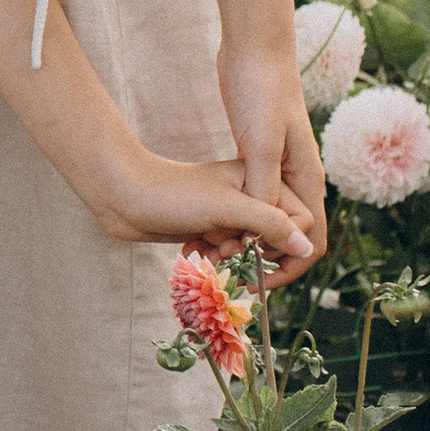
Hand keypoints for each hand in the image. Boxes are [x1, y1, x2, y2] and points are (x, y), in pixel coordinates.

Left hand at [89, 147, 316, 280]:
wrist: (122, 194)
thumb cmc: (174, 194)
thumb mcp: (228, 208)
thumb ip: (270, 224)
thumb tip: (307, 247)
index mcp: (263, 176)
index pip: (300, 220)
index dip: (285, 242)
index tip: (259, 252)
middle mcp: (251, 191)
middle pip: (276, 236)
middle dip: (254, 250)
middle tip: (226, 246)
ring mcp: (231, 207)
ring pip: (251, 246)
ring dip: (231, 255)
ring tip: (207, 247)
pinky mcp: (212, 221)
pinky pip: (228, 248)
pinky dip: (215, 254)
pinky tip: (194, 249)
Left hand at [220, 39, 328, 265]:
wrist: (252, 51)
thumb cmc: (262, 93)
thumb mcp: (262, 147)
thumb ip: (269, 193)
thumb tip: (280, 240)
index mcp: (307, 180)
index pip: (312, 242)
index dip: (289, 267)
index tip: (256, 277)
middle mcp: (296, 180)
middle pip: (288, 238)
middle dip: (260, 257)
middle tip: (224, 262)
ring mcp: (276, 170)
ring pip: (265, 222)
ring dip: (242, 240)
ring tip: (210, 246)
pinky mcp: (255, 161)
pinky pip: (249, 203)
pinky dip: (232, 219)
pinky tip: (207, 223)